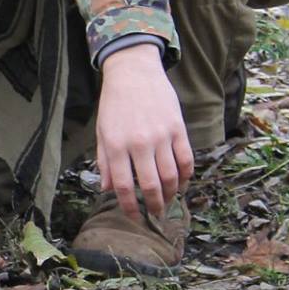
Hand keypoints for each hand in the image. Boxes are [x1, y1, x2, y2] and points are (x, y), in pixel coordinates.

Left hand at [94, 44, 193, 220]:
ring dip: (171, 193)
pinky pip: (186, 158)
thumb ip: (105, 161)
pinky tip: (182, 182)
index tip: (135, 217)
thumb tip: (107, 189)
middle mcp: (139, 143)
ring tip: (169, 200)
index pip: (124, 186)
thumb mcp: (102, 132)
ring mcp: (161, 135)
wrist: (133, 72)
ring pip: (171, 175)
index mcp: (116, 145)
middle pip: (151, 185)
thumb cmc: (114, 104)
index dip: (130, 206)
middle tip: (157, 214)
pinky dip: (186, 175)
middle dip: (154, 205)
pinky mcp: (178, 128)